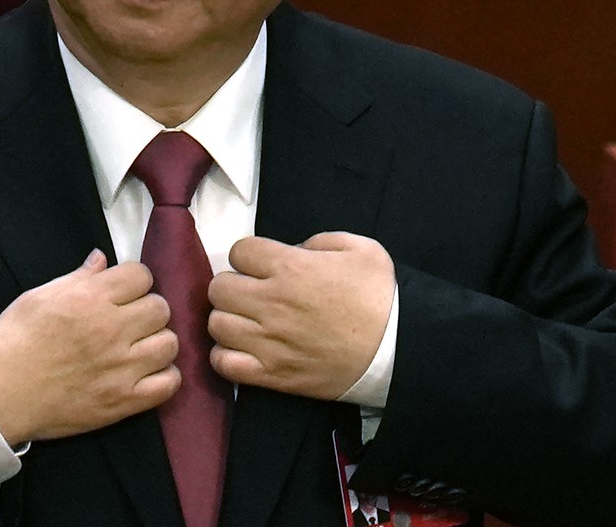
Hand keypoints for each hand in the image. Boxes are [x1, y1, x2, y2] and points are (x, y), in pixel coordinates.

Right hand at [0, 250, 179, 444]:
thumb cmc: (13, 341)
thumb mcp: (38, 297)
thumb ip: (77, 277)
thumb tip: (102, 259)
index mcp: (90, 298)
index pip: (141, 275)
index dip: (133, 282)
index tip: (123, 293)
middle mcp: (111, 329)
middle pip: (160, 308)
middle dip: (147, 310)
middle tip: (131, 322)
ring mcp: (121, 367)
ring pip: (170, 343)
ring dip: (157, 343)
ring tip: (140, 348)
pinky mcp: (123, 401)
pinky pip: (168, 384)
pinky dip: (164, 377)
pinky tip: (147, 374)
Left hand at [207, 233, 394, 399]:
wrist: (399, 350)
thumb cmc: (381, 296)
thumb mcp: (360, 248)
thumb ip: (318, 241)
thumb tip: (294, 252)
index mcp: (290, 267)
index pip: (239, 251)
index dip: (251, 255)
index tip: (264, 265)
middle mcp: (271, 303)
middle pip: (219, 287)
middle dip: (234, 284)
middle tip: (253, 292)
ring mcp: (269, 342)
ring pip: (216, 324)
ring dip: (229, 319)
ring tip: (249, 321)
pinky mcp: (272, 375)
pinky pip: (224, 364)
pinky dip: (227, 355)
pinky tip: (245, 349)